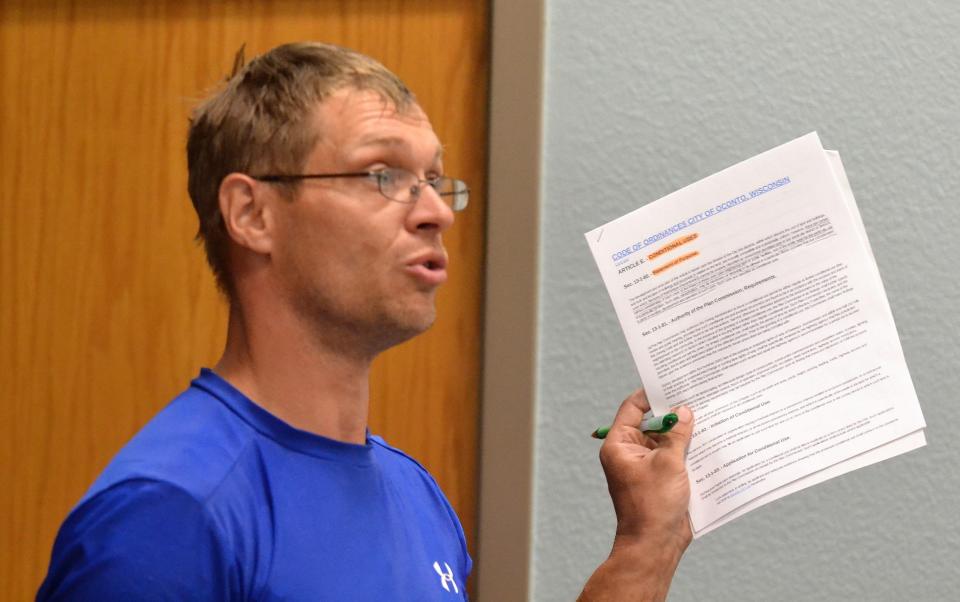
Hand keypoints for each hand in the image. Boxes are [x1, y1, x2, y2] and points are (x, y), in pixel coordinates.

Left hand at [600, 388, 693, 550]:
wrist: (655, 545)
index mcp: (620, 445)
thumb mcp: (668, 463)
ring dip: (685, 434)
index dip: (652, 394)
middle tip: (697, 397)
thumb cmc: (653, 505)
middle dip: (674, 414)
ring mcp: (646, 467)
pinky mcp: (662, 479)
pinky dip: (689, 451)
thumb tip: (684, 411)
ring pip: (667, 441)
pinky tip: (710, 442)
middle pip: (652, 424)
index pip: (633, 408)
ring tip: (708, 415)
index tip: (672, 382)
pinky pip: (674, 458)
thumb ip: (677, 434)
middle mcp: (630, 453)